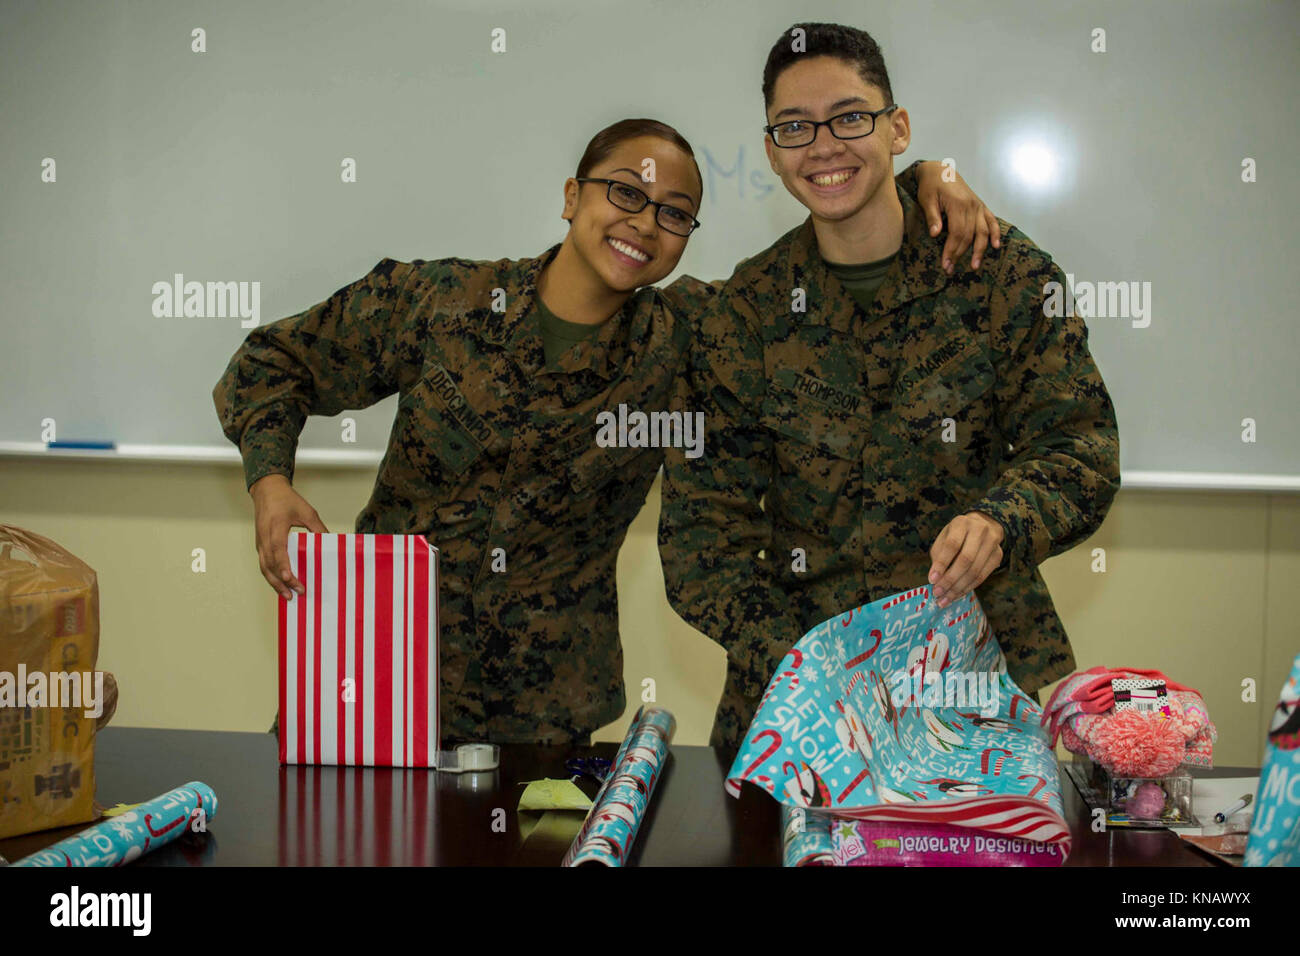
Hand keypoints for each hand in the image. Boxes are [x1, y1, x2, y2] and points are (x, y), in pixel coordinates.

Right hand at [250, 474, 327, 598]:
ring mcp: (260, 543)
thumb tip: (331, 544)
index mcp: (275, 528)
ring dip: (274, 583)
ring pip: (264, 568)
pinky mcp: (260, 545)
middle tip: (296, 594)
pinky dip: (271, 576)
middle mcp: (264, 538)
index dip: (283, 567)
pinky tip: (281, 584)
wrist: (267, 490)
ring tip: (287, 596)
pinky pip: (264, 564)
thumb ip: (318, 528)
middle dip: (281, 582)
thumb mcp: (307, 511)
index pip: (277, 551)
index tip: (290, 579)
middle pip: (269, 565)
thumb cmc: (286, 499)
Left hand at [914, 160, 1001, 273]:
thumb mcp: (927, 199)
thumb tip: (935, 234)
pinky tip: (996, 246)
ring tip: (975, 266)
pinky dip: (995, 233)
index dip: (952, 250)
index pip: (957, 233)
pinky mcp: (980, 206)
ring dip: (980, 250)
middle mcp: (971, 206)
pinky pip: (991, 221)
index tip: (945, 264)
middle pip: (969, 235)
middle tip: (950, 269)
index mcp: (958, 204)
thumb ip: (932, 217)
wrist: (940, 171)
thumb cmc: (931, 185)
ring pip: (983, 231)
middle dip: (960, 254)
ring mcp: (978, 206)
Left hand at [927, 511, 1004, 607]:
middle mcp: (980, 530)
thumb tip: (935, 581)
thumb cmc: (956, 535)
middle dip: (950, 580)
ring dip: (958, 588)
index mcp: (961, 523)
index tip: (931, 580)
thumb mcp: (943, 539)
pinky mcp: (998, 555)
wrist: (982, 526)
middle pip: (966, 560)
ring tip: (945, 599)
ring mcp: (992, 543)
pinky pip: (982, 576)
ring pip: (975, 571)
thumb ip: (939, 556)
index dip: (941, 564)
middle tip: (937, 593)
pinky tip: (956, 595)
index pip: (952, 545)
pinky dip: (968, 588)